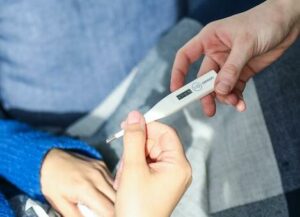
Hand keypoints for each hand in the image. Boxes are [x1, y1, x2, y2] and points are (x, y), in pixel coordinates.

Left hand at [41, 149, 114, 216]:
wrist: (49, 159)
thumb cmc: (52, 182)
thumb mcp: (60, 204)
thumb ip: (75, 216)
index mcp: (85, 189)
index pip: (108, 210)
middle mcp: (97, 177)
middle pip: (117, 199)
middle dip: (115, 209)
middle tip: (107, 213)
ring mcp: (101, 169)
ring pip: (118, 189)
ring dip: (115, 199)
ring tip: (107, 205)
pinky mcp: (102, 164)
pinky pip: (113, 179)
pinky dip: (112, 189)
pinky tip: (105, 193)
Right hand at [114, 111, 191, 216]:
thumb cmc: (137, 208)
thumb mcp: (133, 168)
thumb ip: (134, 139)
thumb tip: (135, 116)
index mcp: (178, 165)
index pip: (166, 133)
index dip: (148, 126)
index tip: (130, 124)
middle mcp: (177, 169)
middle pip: (156, 142)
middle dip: (137, 147)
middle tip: (125, 160)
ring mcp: (168, 175)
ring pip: (148, 152)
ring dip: (132, 159)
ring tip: (125, 176)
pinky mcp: (160, 180)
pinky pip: (147, 163)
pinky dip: (134, 167)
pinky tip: (127, 180)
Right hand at [171, 0, 299, 115]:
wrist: (288, 22)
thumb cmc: (264, 22)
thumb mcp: (246, 44)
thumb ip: (232, 68)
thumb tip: (219, 90)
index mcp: (209, 39)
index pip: (185, 56)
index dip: (178, 73)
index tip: (177, 90)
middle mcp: (215, 53)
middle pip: (203, 78)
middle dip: (206, 94)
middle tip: (208, 110)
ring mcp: (228, 64)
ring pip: (219, 87)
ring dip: (224, 98)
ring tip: (235, 103)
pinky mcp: (241, 72)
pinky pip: (234, 89)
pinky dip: (236, 98)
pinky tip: (241, 104)